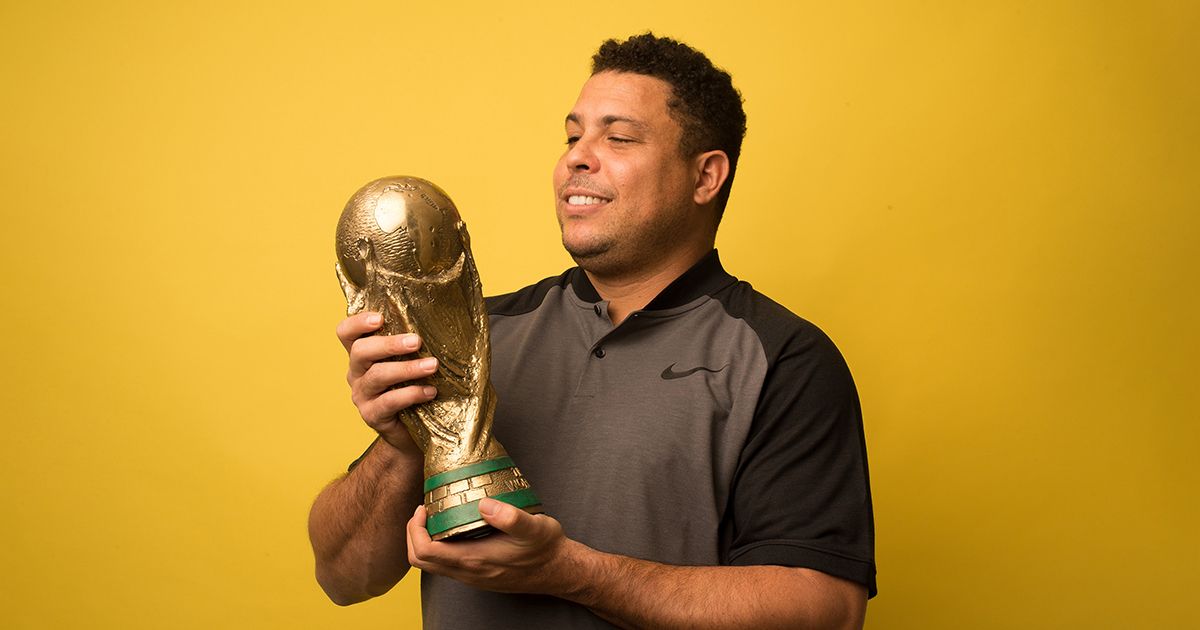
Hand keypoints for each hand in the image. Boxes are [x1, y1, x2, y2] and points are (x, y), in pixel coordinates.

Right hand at [336, 311, 438, 452]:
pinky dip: (412, 394)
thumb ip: (410, 346)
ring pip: (377, 376)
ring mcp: (361, 396)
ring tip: (432, 365)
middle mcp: (356, 373)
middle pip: (360, 351)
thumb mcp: (407, 363)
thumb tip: (438, 321)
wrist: (410, 434)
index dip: (357, 323)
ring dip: (407, 369)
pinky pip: (389, 402)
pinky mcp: (372, 415)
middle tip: (416, 341)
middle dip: (389, 344)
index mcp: (361, 355)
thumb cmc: (411, 388)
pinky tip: (430, 391)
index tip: (379, 318)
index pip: (346, 333)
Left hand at [406, 498, 581, 595]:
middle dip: (414, 534)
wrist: (560, 571)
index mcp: (473, 560)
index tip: (424, 508)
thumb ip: (510, 517)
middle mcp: (468, 573)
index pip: (425, 552)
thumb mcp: (534, 527)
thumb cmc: (546, 549)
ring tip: (437, 515)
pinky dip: (440, 546)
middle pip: (421, 561)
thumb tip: (484, 504)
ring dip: (426, 540)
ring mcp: (471, 577)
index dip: (415, 529)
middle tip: (425, 510)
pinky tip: (455, 527)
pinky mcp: (477, 575)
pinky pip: (446, 564)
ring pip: (432, 565)